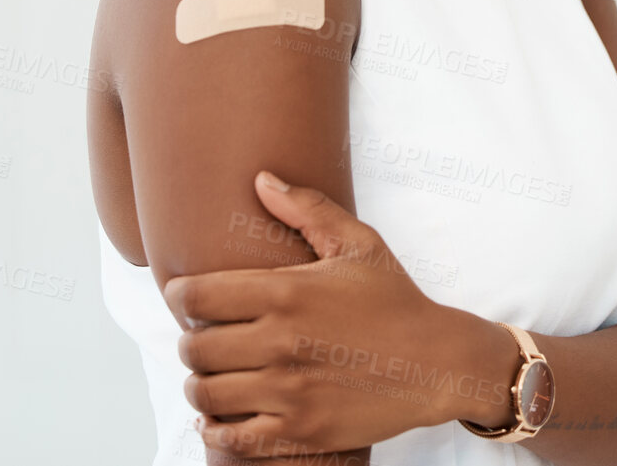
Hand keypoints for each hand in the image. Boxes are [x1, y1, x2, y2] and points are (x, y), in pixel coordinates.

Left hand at [164, 171, 505, 458]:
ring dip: (199, 385)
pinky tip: (218, 418)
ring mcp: (289, 391)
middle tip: (203, 338)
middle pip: (194, 347)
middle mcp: (280, 342)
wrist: (438, 362)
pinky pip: (233, 438)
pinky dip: (215, 430)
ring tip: (210, 376)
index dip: (178, 295)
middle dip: (190, 341)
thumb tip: (261, 180)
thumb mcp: (358, 244)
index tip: (184, 297)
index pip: (196, 294)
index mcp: (286, 292)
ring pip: (205, 394)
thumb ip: (307, 208)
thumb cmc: (395, 299)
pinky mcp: (300, 430)